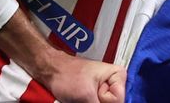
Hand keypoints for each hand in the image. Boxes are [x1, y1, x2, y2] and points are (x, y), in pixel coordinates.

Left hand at [0, 9, 124, 102]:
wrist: (50, 70)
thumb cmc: (66, 76)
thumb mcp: (87, 96)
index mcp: (118, 75)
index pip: (119, 100)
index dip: (104, 100)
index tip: (92, 91)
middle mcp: (115, 82)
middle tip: (85, 95)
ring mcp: (105, 89)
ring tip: (81, 97)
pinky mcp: (96, 95)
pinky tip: (79, 99)